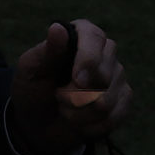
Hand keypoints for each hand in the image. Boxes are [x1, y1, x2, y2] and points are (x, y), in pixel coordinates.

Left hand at [8, 19, 132, 154]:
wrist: (39, 122)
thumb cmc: (33, 89)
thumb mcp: (31, 70)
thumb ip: (47, 51)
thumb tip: (57, 28)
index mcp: (82, 35)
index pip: (95, 38)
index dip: (88, 60)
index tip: (77, 80)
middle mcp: (105, 51)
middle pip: (104, 74)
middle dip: (75, 95)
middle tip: (58, 96)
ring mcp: (117, 75)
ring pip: (106, 101)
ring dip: (78, 114)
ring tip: (65, 110)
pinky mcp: (123, 99)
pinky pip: (114, 118)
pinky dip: (91, 127)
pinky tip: (80, 124)